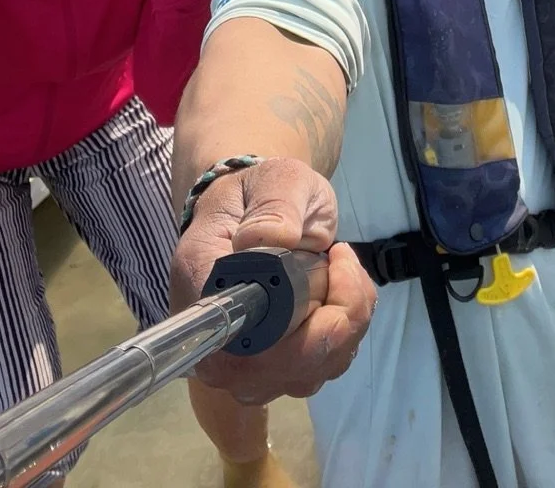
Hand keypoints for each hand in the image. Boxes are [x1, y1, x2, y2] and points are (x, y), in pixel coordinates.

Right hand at [173, 157, 376, 403]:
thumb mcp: (276, 181)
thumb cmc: (259, 193)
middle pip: (291, 366)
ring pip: (316, 369)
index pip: (249, 344)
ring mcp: (248, 370)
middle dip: (339, 313)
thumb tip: (275, 239)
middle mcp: (218, 349)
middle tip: (339, 256)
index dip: (301, 320)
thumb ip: (275, 206)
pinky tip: (340, 287)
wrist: (252, 211)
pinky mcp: (277, 372)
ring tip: (336, 264)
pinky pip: (328, 363)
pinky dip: (349, 326)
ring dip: (348, 316)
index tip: (330, 260)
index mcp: (205, 294)